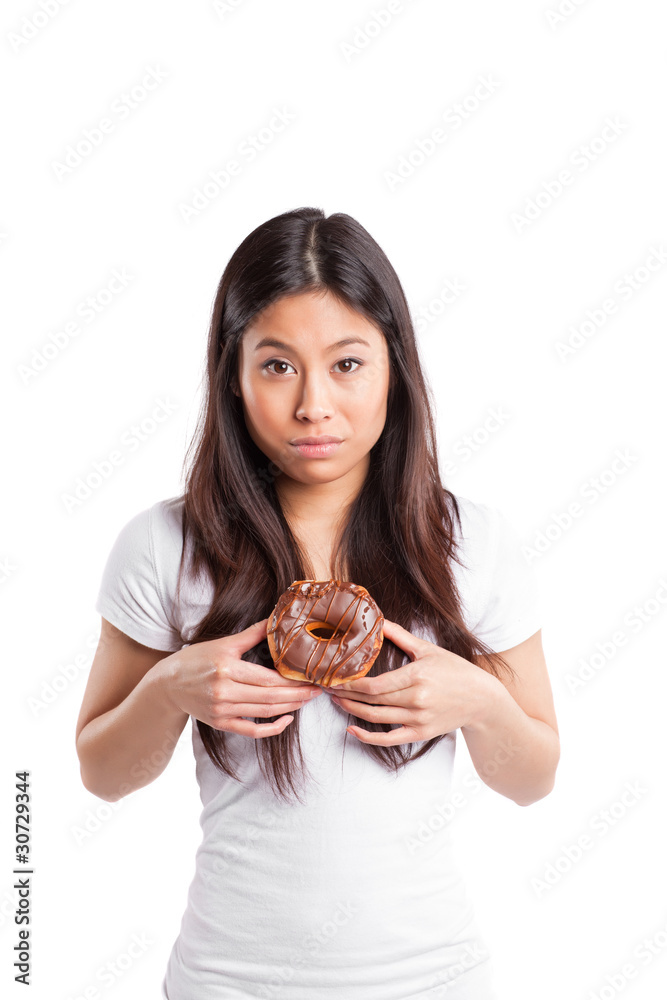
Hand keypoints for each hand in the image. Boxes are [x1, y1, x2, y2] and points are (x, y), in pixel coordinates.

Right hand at [158, 619, 322, 738]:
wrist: (168, 684)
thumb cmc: (197, 660)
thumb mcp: (224, 643)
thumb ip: (252, 634)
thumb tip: (276, 619)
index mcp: (227, 669)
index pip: (268, 678)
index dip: (292, 680)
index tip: (311, 676)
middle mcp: (224, 692)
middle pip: (270, 697)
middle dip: (298, 695)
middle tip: (318, 690)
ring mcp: (222, 711)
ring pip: (264, 713)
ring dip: (290, 707)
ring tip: (307, 699)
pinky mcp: (220, 724)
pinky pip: (252, 730)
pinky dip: (272, 728)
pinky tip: (287, 718)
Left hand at [328, 618, 491, 745]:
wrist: (481, 699)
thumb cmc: (455, 671)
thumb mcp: (428, 650)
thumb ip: (401, 636)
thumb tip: (379, 621)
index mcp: (416, 676)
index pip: (374, 685)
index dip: (350, 684)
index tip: (333, 677)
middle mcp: (416, 700)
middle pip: (372, 701)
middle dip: (346, 694)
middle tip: (327, 688)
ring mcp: (418, 719)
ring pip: (377, 718)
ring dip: (352, 711)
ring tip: (337, 701)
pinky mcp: (420, 733)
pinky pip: (389, 740)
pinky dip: (367, 737)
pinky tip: (351, 730)